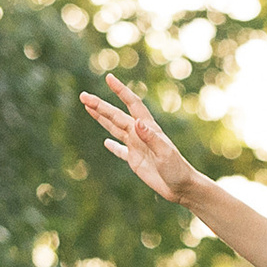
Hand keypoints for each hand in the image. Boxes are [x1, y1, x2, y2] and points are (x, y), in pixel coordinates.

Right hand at [80, 74, 200, 204]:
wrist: (183, 188)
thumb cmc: (178, 170)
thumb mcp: (165, 153)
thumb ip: (151, 138)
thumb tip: (137, 122)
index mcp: (148, 128)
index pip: (132, 105)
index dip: (121, 91)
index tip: (109, 78)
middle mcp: (140, 134)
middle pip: (116, 116)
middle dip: (99, 105)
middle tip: (83, 96)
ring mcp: (137, 146)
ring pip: (115, 128)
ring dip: (101, 118)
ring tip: (88, 107)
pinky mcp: (135, 161)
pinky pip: (121, 151)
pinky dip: (113, 147)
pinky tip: (106, 142)